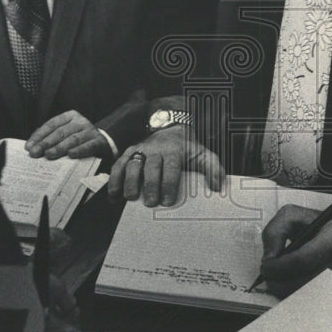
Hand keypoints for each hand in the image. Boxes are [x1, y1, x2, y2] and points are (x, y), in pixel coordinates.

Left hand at [26, 110, 110, 159]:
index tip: (29, 146)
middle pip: (60, 132)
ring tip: (49, 155)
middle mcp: (80, 121)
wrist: (104, 142)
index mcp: (70, 116)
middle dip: (46, 143)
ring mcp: (90, 130)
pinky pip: (88, 146)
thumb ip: (51, 136)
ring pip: (72, 139)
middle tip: (35, 153)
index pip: (51, 124)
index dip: (39, 135)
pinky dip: (79, 150)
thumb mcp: (66, 133)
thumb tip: (32, 145)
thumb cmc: (80, 138)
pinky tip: (71, 155)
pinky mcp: (99, 141)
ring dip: (60, 148)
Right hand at [108, 126, 223, 206]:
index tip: (168, 200)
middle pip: (151, 166)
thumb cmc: (187, 149)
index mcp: (174, 151)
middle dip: (150, 185)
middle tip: (150, 202)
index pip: (171, 166)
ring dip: (129, 181)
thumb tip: (217, 187)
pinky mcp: (128, 153)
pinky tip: (113, 195)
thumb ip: (213, 169)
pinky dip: (114, 179)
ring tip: (130, 198)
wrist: (170, 129)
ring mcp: (140, 150)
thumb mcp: (203, 155)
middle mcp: (155, 150)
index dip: (169, 183)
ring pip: (132, 164)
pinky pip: (118, 165)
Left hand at [260, 198, 331, 296]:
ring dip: (288, 291)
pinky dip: (301, 296)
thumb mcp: (295, 216)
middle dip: (279, 283)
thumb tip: (269, 259)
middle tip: (269, 277)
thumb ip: (275, 232)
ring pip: (309, 298)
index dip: (278, 268)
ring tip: (282, 279)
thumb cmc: (323, 224)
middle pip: (304, 284)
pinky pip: (318, 303)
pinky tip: (296, 284)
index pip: (301, 261)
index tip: (266, 266)